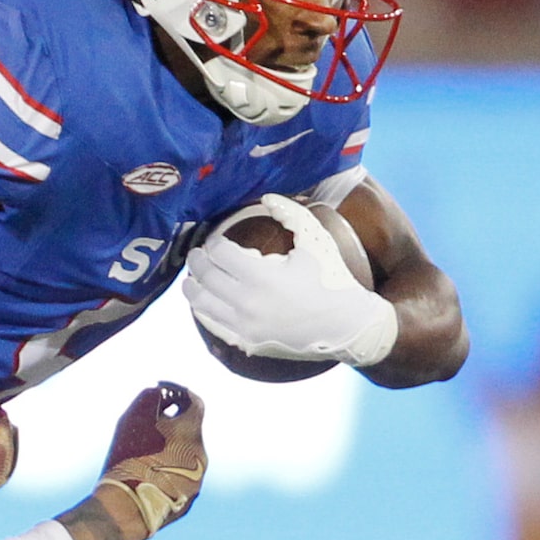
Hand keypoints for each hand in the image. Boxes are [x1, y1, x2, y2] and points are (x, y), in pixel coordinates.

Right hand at [96, 382, 205, 539]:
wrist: (126, 507)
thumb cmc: (128, 460)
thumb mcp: (132, 421)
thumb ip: (148, 399)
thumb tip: (157, 392)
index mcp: (191, 432)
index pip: (194, 401)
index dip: (176, 392)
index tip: (159, 391)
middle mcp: (201, 454)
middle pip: (188, 431)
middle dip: (170, 424)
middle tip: (146, 423)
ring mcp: (198, 479)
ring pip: (185, 456)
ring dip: (169, 449)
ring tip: (142, 453)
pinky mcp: (190, 499)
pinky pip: (180, 478)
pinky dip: (167, 471)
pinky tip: (146, 476)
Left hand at [184, 193, 395, 366]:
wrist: (347, 325)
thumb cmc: (332, 278)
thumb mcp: (316, 240)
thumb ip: (291, 214)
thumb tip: (267, 197)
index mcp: (262, 277)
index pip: (220, 254)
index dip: (214, 243)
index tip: (216, 240)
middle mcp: (247, 303)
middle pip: (205, 277)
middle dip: (197, 262)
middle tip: (197, 254)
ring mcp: (244, 326)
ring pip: (200, 304)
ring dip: (192, 287)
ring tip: (192, 278)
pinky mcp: (245, 341)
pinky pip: (211, 325)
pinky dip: (202, 310)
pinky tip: (202, 302)